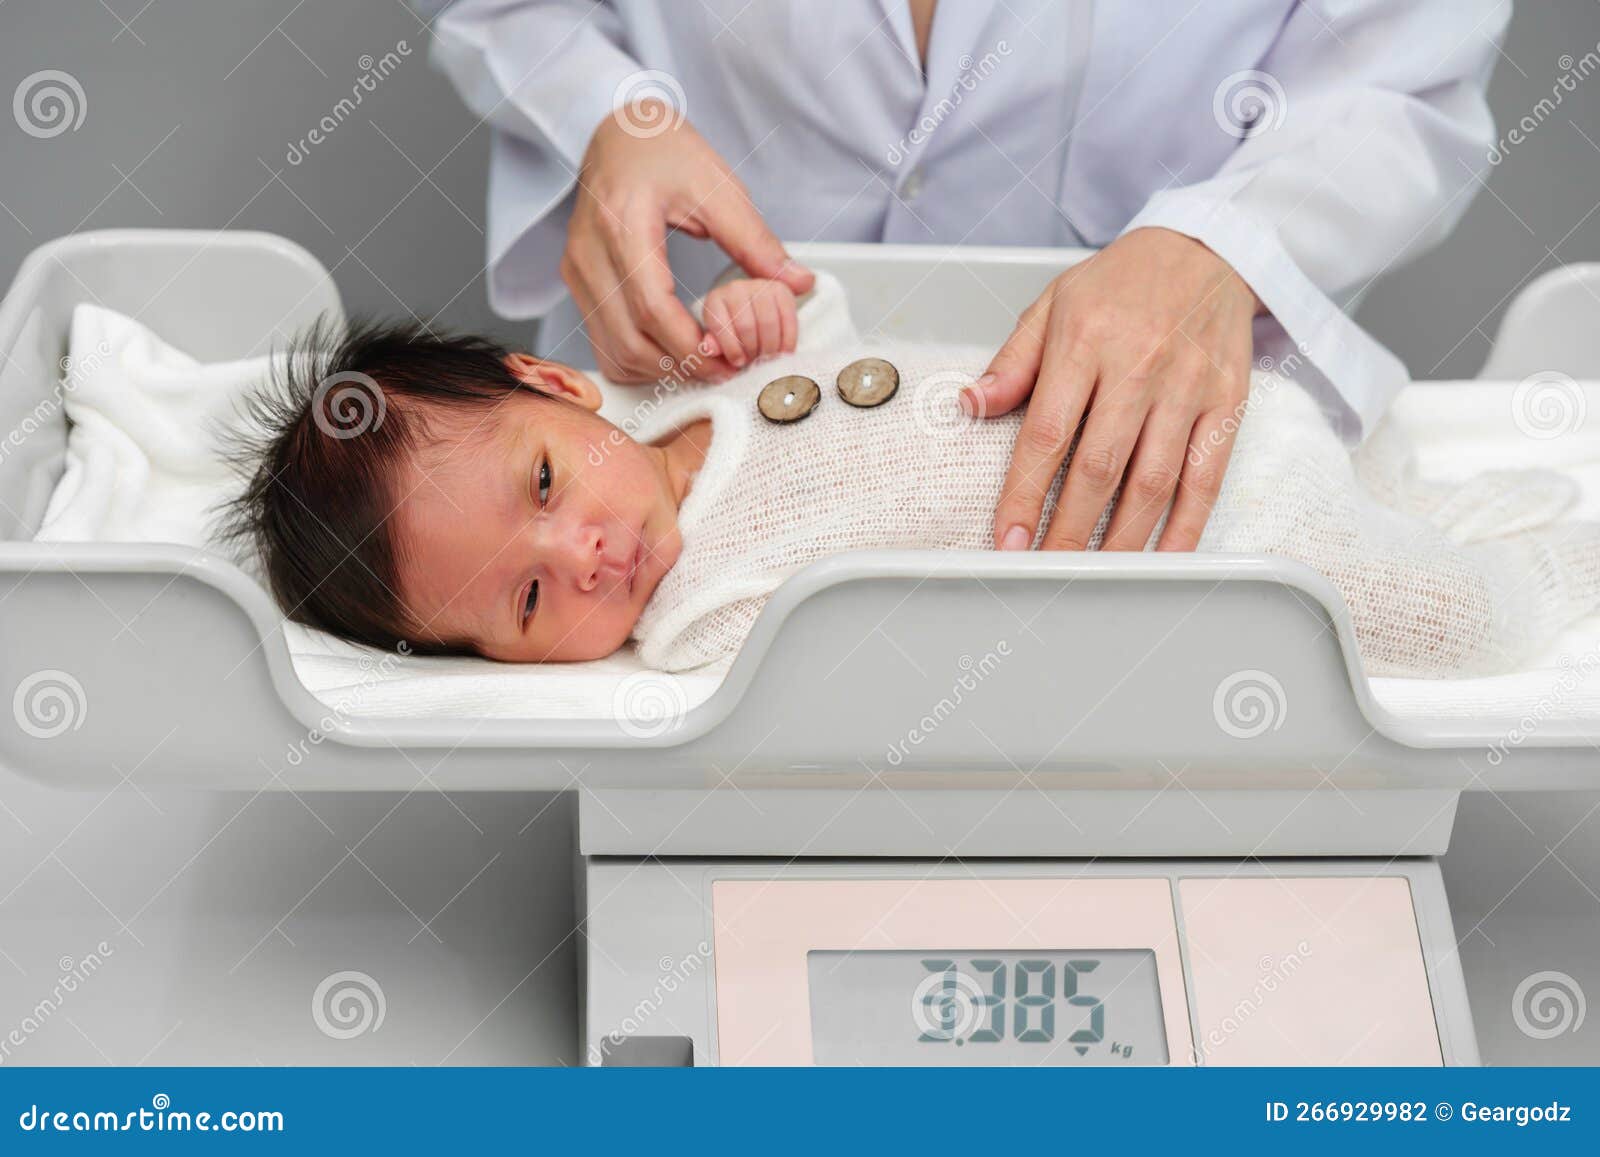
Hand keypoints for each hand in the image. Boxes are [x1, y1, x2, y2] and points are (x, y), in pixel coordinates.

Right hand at [562, 101, 813, 382]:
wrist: (619, 133)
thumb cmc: (665, 151)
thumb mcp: (716, 186)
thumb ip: (755, 240)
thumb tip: (797, 283)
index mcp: (623, 223)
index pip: (650, 305)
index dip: (690, 344)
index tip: (729, 358)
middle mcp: (589, 252)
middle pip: (629, 338)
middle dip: (681, 367)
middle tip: (725, 369)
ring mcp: (577, 270)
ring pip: (613, 349)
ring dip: (659, 371)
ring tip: (704, 364)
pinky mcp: (577, 282)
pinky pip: (601, 342)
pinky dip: (636, 362)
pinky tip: (670, 356)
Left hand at [700, 279, 798, 367]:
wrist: (753, 313)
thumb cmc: (733, 333)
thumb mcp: (719, 341)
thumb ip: (713, 346)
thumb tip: (709, 349)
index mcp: (714, 300)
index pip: (720, 326)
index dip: (732, 349)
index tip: (739, 363)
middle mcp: (735, 288)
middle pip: (746, 326)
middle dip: (752, 351)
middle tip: (755, 362)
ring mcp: (760, 286)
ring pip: (768, 324)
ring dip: (769, 348)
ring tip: (767, 357)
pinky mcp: (782, 291)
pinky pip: (788, 320)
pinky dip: (787, 341)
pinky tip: (783, 352)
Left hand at [967, 227, 1259, 552]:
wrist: (1206, 250)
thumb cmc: (1122, 283)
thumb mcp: (1053, 304)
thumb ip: (1013, 362)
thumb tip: (970, 405)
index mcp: (1085, 342)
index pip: (1047, 434)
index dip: (1024, 494)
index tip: (1006, 539)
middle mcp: (1138, 367)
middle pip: (1098, 468)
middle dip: (1068, 532)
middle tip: (1045, 575)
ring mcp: (1187, 389)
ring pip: (1153, 481)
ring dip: (1121, 539)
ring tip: (1093, 577)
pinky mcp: (1227, 404)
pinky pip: (1207, 477)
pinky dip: (1186, 526)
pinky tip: (1162, 559)